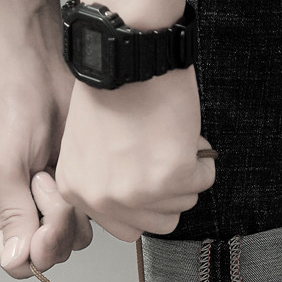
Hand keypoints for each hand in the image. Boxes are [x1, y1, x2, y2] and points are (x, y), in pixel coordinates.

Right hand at [0, 69, 91, 278]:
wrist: (41, 77)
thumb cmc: (10, 112)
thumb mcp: (1, 166)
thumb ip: (12, 215)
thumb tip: (16, 259)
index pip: (15, 261)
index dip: (35, 250)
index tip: (42, 224)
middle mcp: (20, 216)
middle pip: (50, 254)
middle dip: (55, 222)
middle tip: (43, 182)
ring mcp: (50, 206)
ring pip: (74, 240)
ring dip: (71, 209)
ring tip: (53, 172)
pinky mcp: (76, 194)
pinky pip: (91, 219)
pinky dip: (86, 199)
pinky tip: (71, 171)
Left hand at [55, 67, 214, 241]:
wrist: (128, 55)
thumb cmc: (109, 88)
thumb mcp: (87, 147)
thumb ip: (103, 181)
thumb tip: (136, 200)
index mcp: (77, 191)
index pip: (125, 227)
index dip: (145, 203)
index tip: (150, 181)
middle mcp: (105, 199)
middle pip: (158, 223)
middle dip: (169, 193)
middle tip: (164, 158)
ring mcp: (138, 193)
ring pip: (183, 203)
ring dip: (187, 173)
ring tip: (171, 139)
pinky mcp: (172, 178)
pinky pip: (203, 180)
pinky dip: (203, 158)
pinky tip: (185, 135)